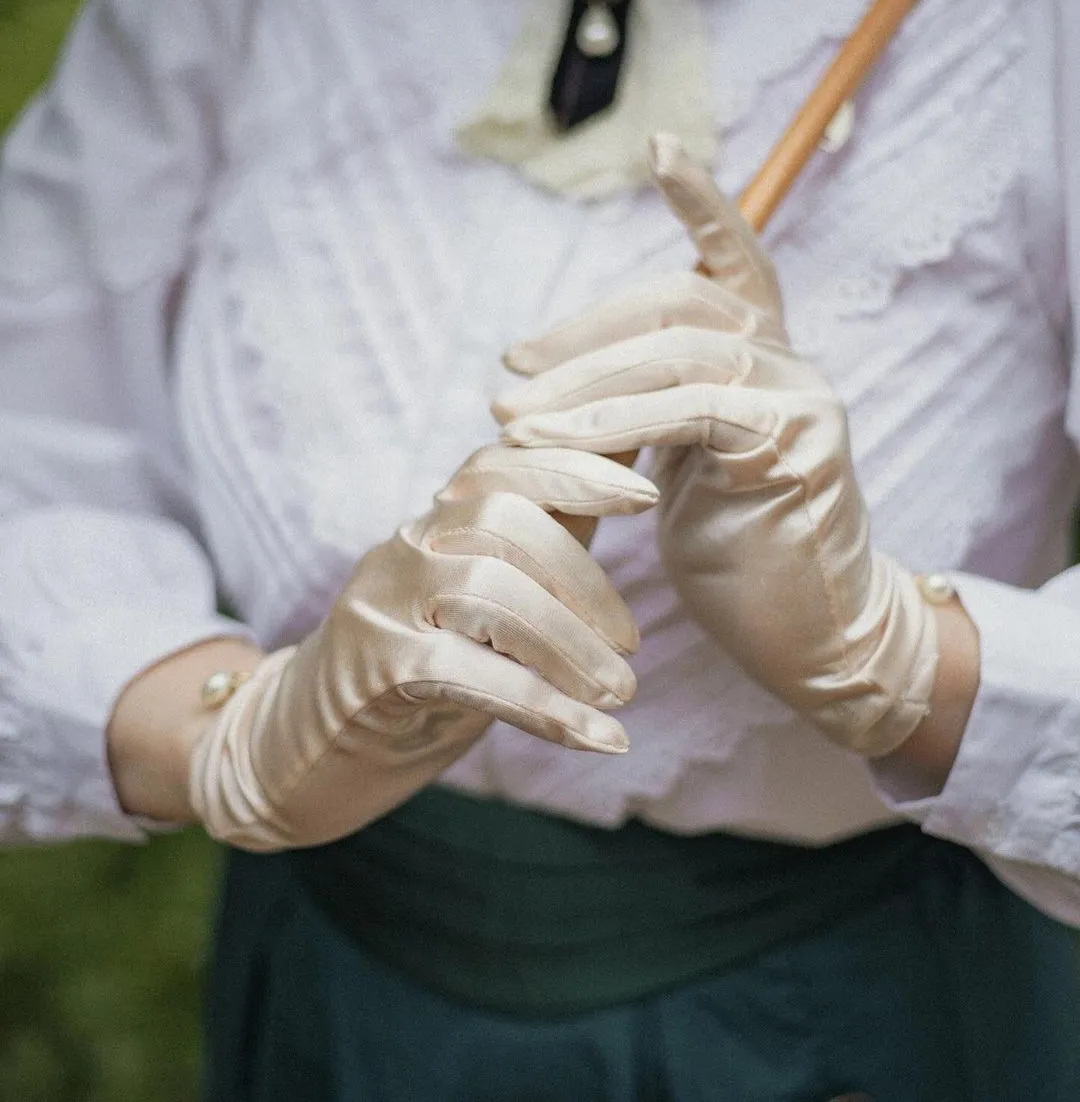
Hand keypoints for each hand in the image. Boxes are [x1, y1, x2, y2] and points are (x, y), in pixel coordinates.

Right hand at [189, 443, 654, 849]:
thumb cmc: (421, 668)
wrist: (304, 752)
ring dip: (569, 645)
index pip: (503, 464)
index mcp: (435, 521)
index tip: (646, 494)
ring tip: (620, 693)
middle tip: (631, 643)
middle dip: (582, 578)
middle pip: (502, 519)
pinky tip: (597, 739)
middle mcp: (404, 547)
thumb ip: (549, 539)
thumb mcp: (488, 601)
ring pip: (487, 591)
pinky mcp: (371, 670)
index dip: (576, 467)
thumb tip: (629, 462)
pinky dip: (544, 706)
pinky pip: (467, 674)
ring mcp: (381, 603)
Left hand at [494, 134, 938, 756]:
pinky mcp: (798, 440)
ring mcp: (802, 396)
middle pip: (678, 303)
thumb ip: (644, 411)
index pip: (732, 263)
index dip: (699, 202)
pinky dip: (617, 418)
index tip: (659, 144)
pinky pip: (692, 406)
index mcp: (763, 361)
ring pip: (678, 350)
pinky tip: (560, 438)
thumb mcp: (678, 469)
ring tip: (512, 417)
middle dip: (582, 333)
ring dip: (582, 380)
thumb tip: (554, 381)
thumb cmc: (738, 557)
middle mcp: (789, 362)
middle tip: (508, 375)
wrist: (812, 640)